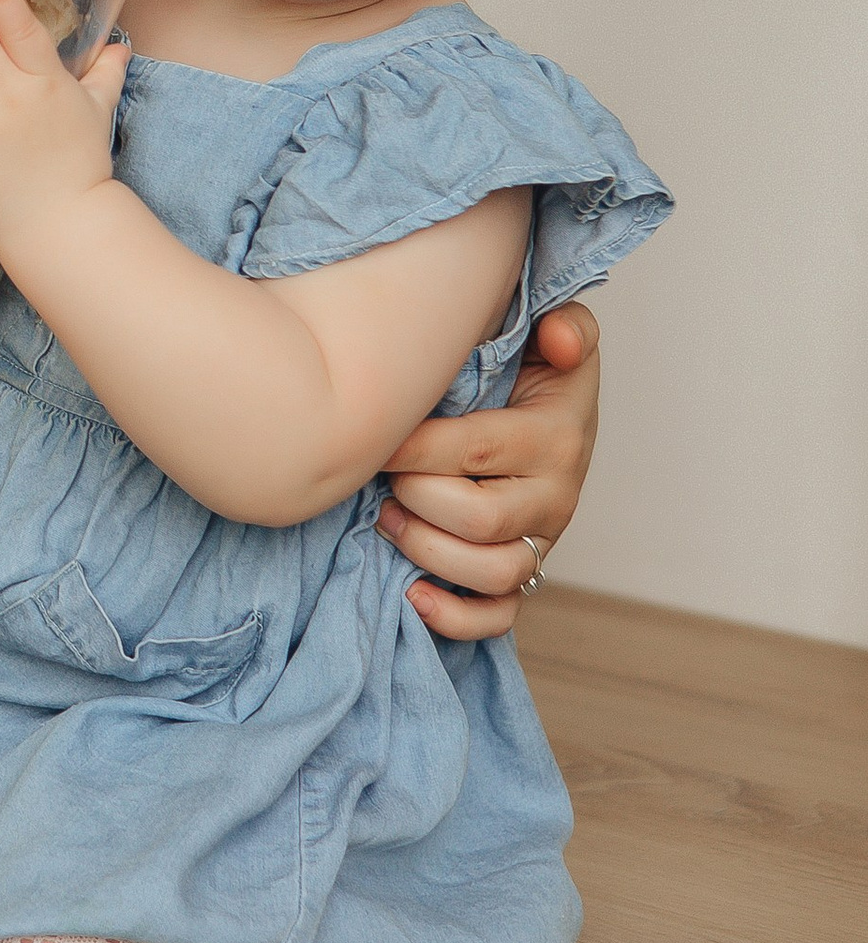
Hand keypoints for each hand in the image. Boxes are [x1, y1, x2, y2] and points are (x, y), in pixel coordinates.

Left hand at [376, 300, 598, 639]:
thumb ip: (566, 323)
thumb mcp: (557, 334)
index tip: (376, 433)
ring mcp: (541, 541)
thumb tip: (560, 337)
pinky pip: (499, 618)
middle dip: (416, 496)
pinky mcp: (525, 575)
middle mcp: (555, 496)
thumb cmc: (534, 369)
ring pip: (491, 573)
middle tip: (380, 475)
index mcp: (557, 437)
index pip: (476, 449)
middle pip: (481, 518)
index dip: (413, 447)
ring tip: (388, 519)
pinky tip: (412, 594)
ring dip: (427, 551)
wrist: (548, 412)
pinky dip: (454, 618)